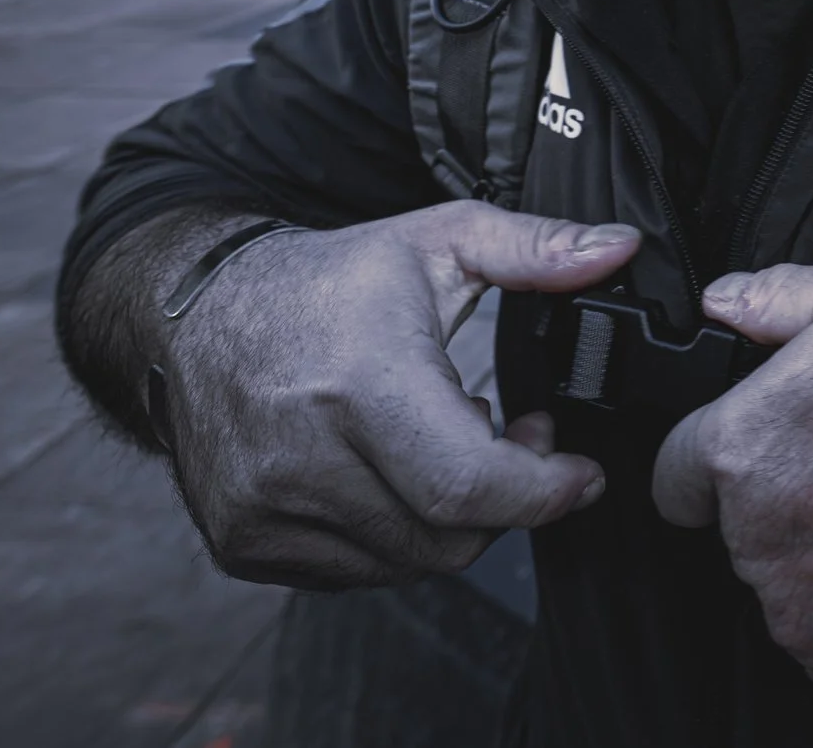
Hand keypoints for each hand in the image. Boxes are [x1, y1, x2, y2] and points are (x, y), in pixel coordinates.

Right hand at [155, 203, 638, 587]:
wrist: (193, 314)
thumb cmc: (324, 280)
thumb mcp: (439, 241)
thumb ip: (535, 248)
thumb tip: (619, 250)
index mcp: (360, 381)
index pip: (470, 488)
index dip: (543, 492)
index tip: (579, 472)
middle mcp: (303, 456)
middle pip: (449, 537)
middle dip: (505, 501)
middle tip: (512, 441)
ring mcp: (265, 509)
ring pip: (408, 562)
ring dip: (449, 518)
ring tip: (445, 446)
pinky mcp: (244, 542)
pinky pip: (355, 572)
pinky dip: (393, 535)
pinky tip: (392, 473)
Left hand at [652, 266, 812, 698]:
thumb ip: (781, 300)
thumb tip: (723, 301)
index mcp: (746, 446)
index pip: (675, 470)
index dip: (717, 452)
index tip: (769, 447)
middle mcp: (758, 537)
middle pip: (740, 524)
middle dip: (788, 496)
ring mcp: (802, 609)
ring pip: (788, 580)